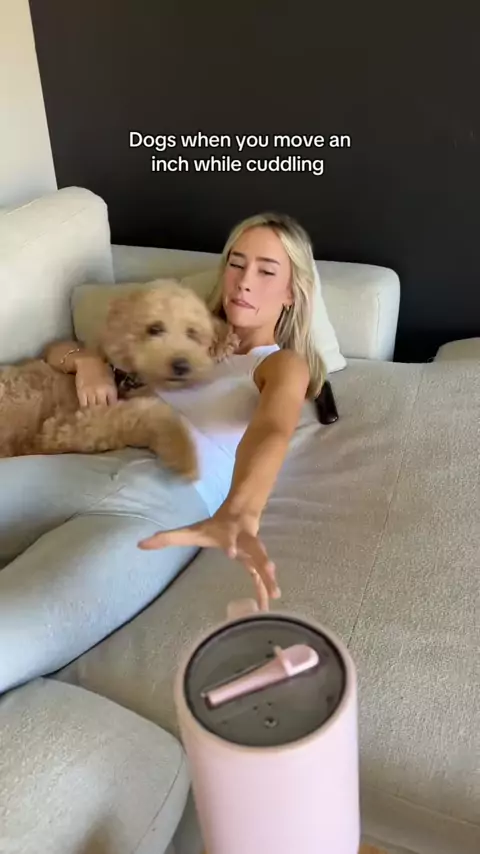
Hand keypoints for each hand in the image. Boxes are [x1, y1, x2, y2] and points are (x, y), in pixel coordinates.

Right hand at [75, 355, 117, 406]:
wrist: (87, 361)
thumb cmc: (102, 368)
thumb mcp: (111, 379)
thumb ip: (114, 390)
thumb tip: (118, 400)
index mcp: (111, 388)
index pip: (113, 404)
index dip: (112, 406)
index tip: (110, 407)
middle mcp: (101, 392)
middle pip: (103, 407)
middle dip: (103, 408)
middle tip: (102, 409)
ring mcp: (90, 393)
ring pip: (93, 407)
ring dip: (94, 408)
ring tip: (94, 408)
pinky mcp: (81, 392)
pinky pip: (84, 404)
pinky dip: (86, 406)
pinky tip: (87, 405)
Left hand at [138, 506, 280, 610]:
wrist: (241, 513)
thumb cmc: (214, 526)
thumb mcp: (190, 531)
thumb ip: (167, 538)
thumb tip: (140, 544)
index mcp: (229, 532)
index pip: (228, 537)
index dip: (229, 543)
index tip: (229, 552)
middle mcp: (245, 541)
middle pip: (255, 548)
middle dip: (261, 559)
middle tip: (268, 569)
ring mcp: (253, 551)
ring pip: (263, 563)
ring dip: (269, 578)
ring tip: (275, 593)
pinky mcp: (257, 562)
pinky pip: (263, 577)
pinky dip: (266, 589)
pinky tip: (268, 606)